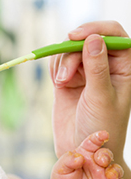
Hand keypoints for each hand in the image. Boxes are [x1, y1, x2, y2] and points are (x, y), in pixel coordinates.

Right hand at [49, 21, 130, 160]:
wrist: (80, 148)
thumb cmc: (101, 126)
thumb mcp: (101, 96)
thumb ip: (97, 67)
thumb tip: (93, 39)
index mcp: (123, 68)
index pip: (114, 35)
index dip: (96, 30)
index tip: (76, 36)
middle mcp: (104, 66)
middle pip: (86, 40)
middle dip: (72, 53)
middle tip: (64, 75)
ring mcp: (85, 71)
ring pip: (69, 50)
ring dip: (62, 64)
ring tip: (62, 84)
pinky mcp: (68, 77)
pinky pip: (58, 61)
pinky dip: (55, 68)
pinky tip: (58, 83)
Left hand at [51, 131, 126, 178]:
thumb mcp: (60, 169)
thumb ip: (68, 160)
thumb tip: (79, 157)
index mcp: (84, 153)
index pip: (92, 142)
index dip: (98, 137)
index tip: (104, 134)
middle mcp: (96, 162)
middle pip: (106, 154)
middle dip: (106, 155)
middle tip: (101, 160)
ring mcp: (104, 175)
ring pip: (116, 169)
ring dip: (115, 171)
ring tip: (110, 175)